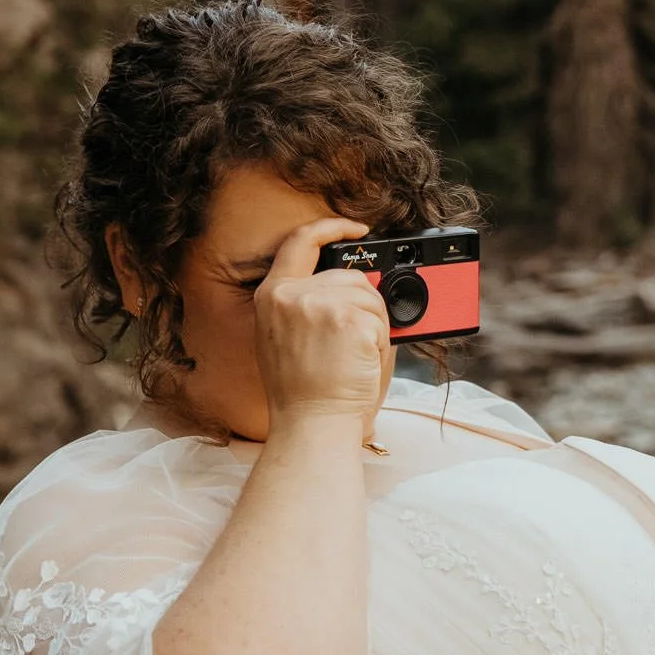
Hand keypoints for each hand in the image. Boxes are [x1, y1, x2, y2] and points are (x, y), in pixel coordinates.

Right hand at [253, 218, 387, 429]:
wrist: (312, 426)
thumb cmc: (308, 395)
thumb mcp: (293, 338)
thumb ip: (315, 304)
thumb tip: (360, 286)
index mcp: (273, 296)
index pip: (300, 242)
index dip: (332, 227)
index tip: (357, 229)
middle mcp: (291, 294)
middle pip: (351, 276)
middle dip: (366, 305)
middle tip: (355, 345)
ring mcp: (318, 303)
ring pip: (370, 296)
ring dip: (374, 326)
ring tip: (352, 359)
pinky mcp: (346, 317)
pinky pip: (381, 318)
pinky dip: (381, 341)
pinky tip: (361, 362)